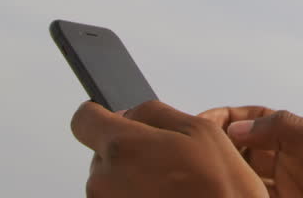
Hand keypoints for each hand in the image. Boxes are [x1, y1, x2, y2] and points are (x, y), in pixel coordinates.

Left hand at [70, 100, 268, 197]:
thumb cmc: (218, 190)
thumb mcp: (201, 130)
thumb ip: (155, 112)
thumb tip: (131, 112)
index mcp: (123, 146)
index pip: (84, 119)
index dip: (99, 114)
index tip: (111, 117)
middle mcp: (104, 179)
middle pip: (103, 150)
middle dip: (129, 149)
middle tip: (166, 160)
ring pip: (111, 178)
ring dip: (134, 177)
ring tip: (171, 186)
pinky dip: (137, 196)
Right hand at [199, 105, 302, 197]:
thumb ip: (291, 130)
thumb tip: (241, 127)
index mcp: (302, 138)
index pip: (255, 121)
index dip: (226, 119)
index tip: (198, 125)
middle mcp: (292, 162)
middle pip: (242, 150)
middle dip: (215, 150)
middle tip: (187, 157)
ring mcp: (289, 191)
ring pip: (243, 180)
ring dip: (221, 178)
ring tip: (195, 181)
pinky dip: (236, 197)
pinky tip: (221, 196)